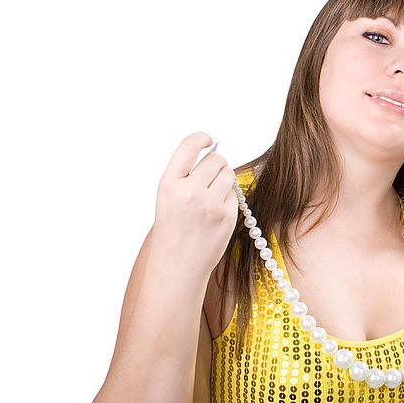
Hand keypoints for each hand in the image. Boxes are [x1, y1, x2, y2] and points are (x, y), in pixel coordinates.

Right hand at [152, 131, 238, 274]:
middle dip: (216, 164)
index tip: (208, 140)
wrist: (178, 264)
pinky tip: (216, 213)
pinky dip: (228, 199)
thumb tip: (214, 152)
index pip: (188, 147)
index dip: (201, 138)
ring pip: (229, 174)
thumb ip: (186, 175)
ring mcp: (211, 205)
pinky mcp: (227, 217)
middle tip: (210, 177)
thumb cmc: (173, 229)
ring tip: (212, 196)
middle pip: (216, 160)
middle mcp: (190, 192)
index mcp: (169, 184)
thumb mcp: (168, 197)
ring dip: (224, 180)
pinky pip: (235, 195)